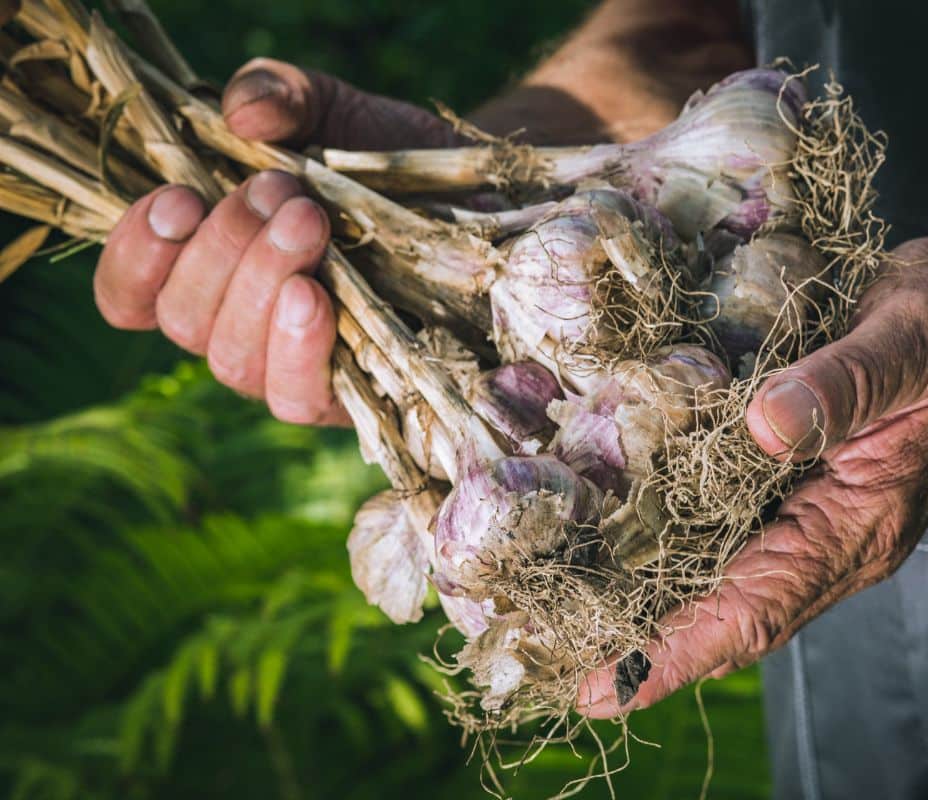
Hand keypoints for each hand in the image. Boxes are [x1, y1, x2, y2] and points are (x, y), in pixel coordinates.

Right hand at [94, 59, 454, 422]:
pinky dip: (296, 347)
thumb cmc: (387, 163)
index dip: (135, 258)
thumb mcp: (333, 109)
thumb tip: (244, 111)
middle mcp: (240, 327)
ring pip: (233, 361)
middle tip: (280, 192)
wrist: (479, 202)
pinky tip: (313, 296)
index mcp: (211, 269)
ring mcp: (292, 368)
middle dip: (224, 249)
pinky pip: (296, 396)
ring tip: (307, 223)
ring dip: (259, 286)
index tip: (177, 200)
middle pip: (186, 321)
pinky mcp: (348, 398)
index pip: (134, 294)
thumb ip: (281, 94)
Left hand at [579, 236, 927, 715]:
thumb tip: (761, 426)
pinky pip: (721, 525)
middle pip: (720, 611)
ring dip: (641, 595)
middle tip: (540, 653)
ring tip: (550, 608)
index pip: (756, 611)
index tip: (600, 688)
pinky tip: (606, 527)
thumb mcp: (910, 344)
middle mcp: (827, 537)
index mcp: (858, 526)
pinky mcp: (795, 480)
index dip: (676, 654)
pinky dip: (663, 537)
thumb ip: (842, 386)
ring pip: (714, 574)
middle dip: (637, 641)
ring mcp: (810, 513)